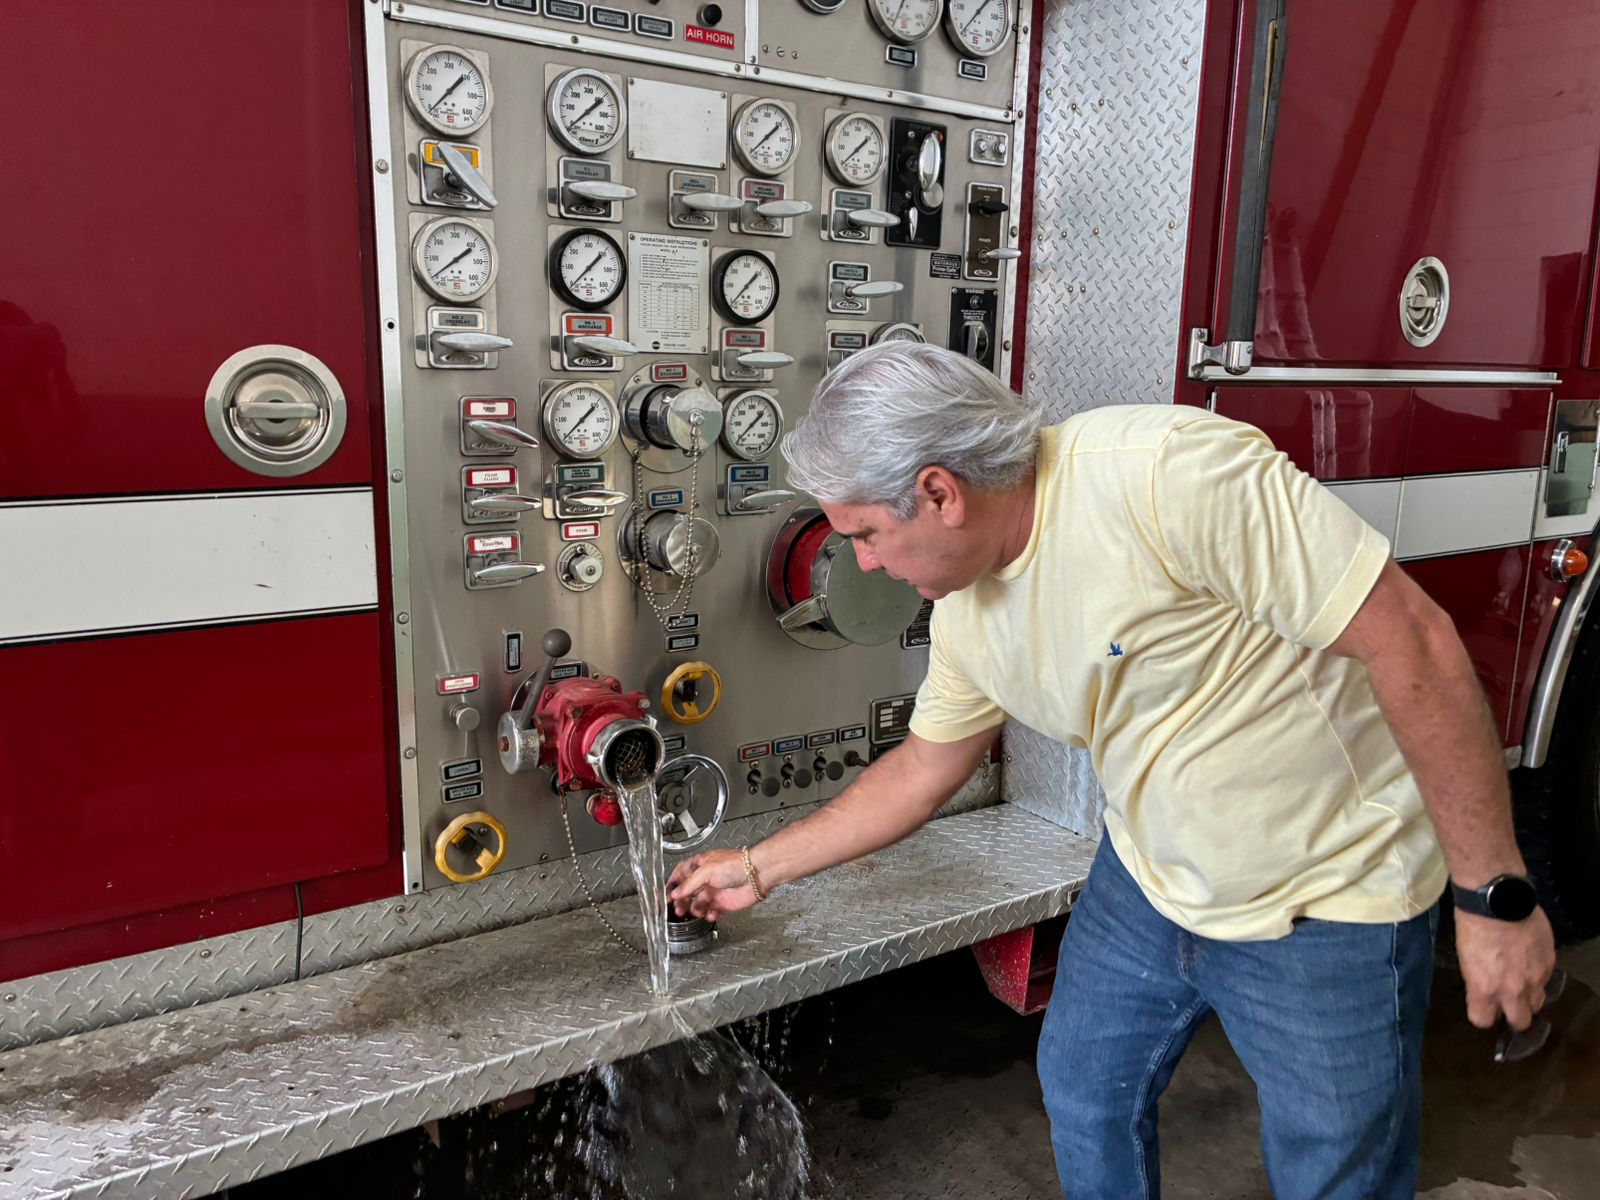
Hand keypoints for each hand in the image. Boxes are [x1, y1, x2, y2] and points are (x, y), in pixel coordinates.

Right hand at [668, 849, 760, 919]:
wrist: (757, 875)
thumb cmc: (735, 865)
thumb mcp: (706, 871)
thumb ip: (689, 884)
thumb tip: (676, 893)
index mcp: (701, 865)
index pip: (682, 874)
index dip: (673, 884)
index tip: (666, 894)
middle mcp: (707, 878)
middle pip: (688, 891)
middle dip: (681, 901)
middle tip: (678, 909)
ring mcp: (716, 891)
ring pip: (699, 903)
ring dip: (695, 909)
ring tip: (695, 912)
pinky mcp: (724, 903)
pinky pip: (712, 912)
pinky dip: (709, 915)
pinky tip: (710, 914)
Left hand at [1454, 907, 1556, 1029]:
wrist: (1499, 900)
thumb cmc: (1473, 925)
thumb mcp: (1466, 957)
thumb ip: (1479, 981)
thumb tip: (1485, 991)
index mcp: (1484, 989)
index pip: (1482, 1020)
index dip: (1482, 1014)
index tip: (1481, 1007)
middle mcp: (1512, 990)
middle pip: (1520, 1022)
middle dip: (1514, 1015)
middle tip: (1508, 1001)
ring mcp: (1534, 978)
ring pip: (1537, 1003)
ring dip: (1529, 997)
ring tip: (1521, 982)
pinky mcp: (1549, 963)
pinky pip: (1546, 980)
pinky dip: (1538, 975)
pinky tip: (1529, 961)